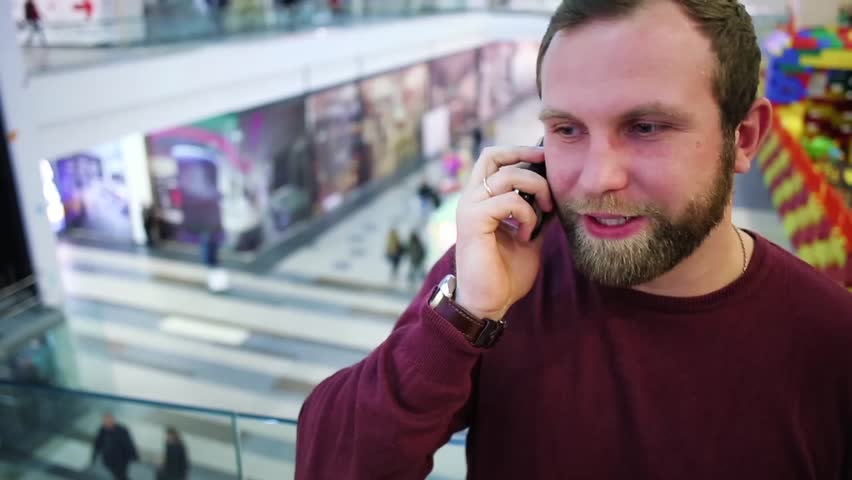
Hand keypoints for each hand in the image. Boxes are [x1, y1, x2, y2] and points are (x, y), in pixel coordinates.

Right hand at [454, 146, 552, 319]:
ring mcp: (469, 208)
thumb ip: (537, 213)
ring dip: (536, 189)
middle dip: (525, 155)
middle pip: (492, 155)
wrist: (489, 302)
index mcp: (482, 199)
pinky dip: (526, 214)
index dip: (521, 152)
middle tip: (549, 169)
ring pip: (507, 175)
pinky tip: (528, 235)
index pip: (495, 158)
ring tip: (544, 212)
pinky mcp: (472, 221)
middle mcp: (471, 198)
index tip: (548, 161)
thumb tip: (556, 194)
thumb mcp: (530, 236)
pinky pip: (507, 200)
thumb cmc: (505, 273)